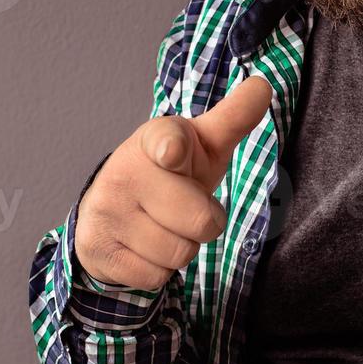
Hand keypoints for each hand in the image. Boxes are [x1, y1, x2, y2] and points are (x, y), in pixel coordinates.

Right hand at [74, 75, 272, 290]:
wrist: (112, 209)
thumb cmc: (170, 173)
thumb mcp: (202, 144)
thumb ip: (234, 118)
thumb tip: (264, 86)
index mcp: (156, 139)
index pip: (167, 142)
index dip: (172, 150)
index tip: (173, 154)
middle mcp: (125, 171)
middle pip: (201, 221)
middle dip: (204, 223)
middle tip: (184, 207)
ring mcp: (107, 210)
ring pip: (179, 254)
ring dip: (181, 247)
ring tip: (163, 226)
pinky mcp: (97, 248)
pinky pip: (156, 277)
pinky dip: (158, 269)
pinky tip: (143, 246)